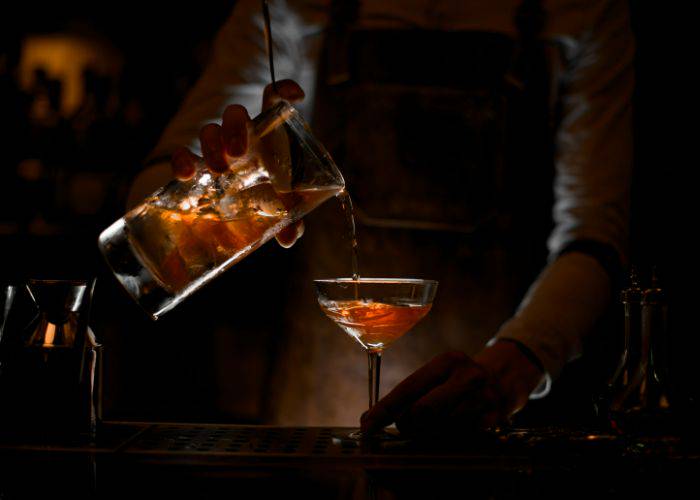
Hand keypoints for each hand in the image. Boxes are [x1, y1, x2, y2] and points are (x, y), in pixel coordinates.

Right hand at [170, 79, 305, 247]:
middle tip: (237, 154)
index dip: (283, 91)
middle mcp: (241, 136)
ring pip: (209, 132)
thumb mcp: (281, 204)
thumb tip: (289, 236)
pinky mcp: (195, 166)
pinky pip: (182, 154)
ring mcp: (217, 149)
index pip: (273, 101)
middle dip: (234, 129)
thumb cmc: (267, 197)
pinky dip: (181, 161)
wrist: (238, 211)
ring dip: (211, 146)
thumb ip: (290, 215)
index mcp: (268, 134)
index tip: (295, 96)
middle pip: (235, 115)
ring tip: (217, 171)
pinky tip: (186, 174)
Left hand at [360, 341, 544, 436]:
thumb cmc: (460, 380)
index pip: (408, 388)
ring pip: (441, 429)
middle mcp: (466, 376)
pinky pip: (460, 439)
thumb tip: (377, 420)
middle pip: (423, 412)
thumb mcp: (441, 374)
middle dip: (408, 426)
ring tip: (432, 428)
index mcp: (446, 361)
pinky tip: (452, 431)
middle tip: (407, 428)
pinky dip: (449, 440)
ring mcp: (483, 398)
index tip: (367, 425)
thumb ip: (416, 392)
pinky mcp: (494, 419)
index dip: (384, 410)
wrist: (507, 377)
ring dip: (429, 435)